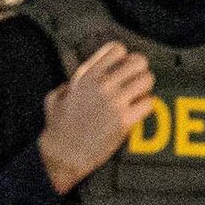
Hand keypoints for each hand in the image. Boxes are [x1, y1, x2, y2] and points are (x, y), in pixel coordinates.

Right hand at [38, 43, 155, 193]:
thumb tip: (71, 84)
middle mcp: (102, 84)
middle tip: (134, 85)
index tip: (121, 71)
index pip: (117, 49)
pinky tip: (136, 114)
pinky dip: (146, 108)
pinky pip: (149, 103)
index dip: (123, 59)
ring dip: (145, 89)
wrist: (63, 155)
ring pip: (147, 79)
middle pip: (139, 61)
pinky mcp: (125, 119)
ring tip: (136, 99)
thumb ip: (66, 86)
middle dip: (139, 72)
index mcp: (87, 75)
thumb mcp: (54, 98)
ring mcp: (115, 101)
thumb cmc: (58, 129)